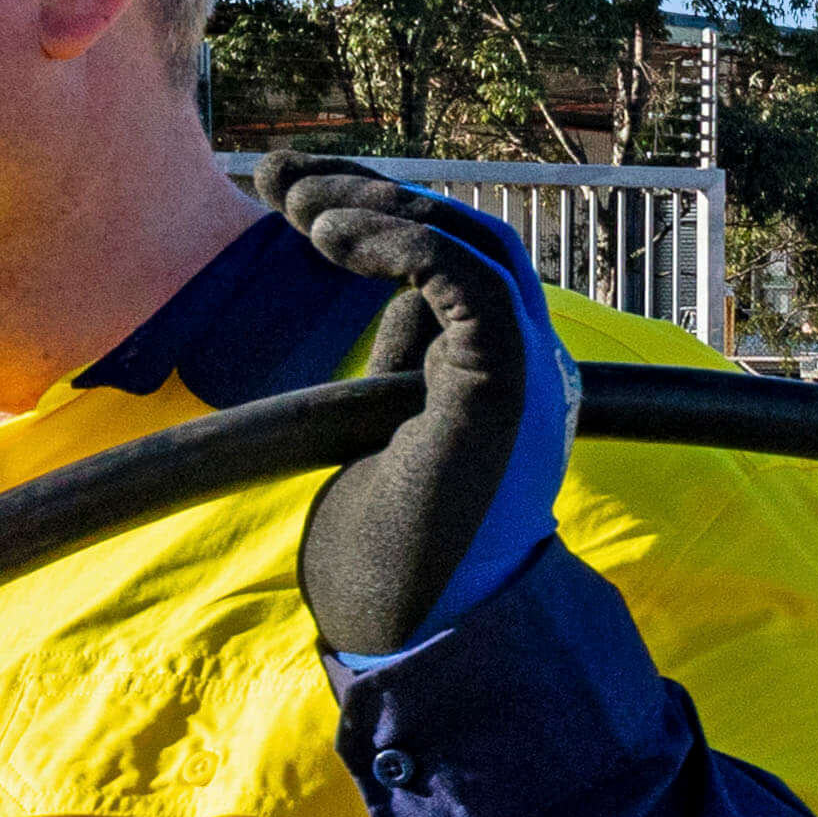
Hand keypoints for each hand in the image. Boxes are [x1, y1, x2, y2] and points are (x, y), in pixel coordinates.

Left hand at [260, 155, 583, 665]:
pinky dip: (399, 242)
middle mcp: (537, 366)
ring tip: (294, 205)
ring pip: (475, 239)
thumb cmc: (392, 559)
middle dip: (374, 191)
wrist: (419, 636)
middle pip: (473, 233)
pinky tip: (331, 241)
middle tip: (280, 180)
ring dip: (378, 206)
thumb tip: (372, 285)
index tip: (296, 196)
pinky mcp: (511, 384)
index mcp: (511, 377)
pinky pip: (466, 275)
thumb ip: (400, 363)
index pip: (463, 259)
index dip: (382, 214)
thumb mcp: (385, 431)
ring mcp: (534, 373)